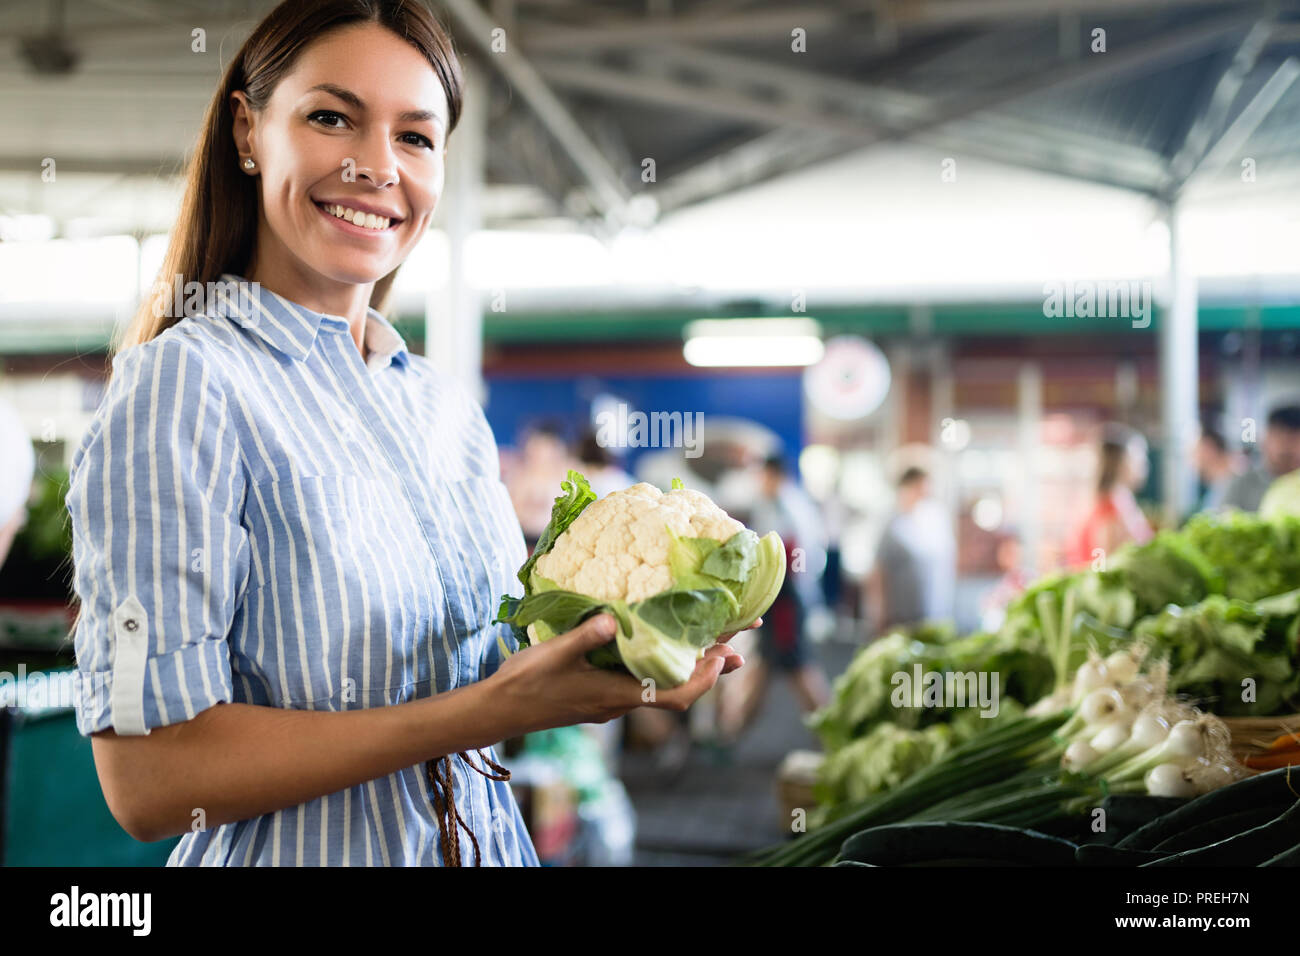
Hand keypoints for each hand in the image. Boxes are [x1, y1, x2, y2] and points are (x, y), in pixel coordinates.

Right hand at [489, 614, 759, 732]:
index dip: (703, 680)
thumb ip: (586, 636)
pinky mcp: (600, 694)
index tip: (723, 655)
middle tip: (738, 645)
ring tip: (713, 643)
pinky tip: (661, 646)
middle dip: (708, 668)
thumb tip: (617, 620)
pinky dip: (662, 664)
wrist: (497, 712)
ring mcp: (610, 700)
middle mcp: (620, 702)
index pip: (674, 696)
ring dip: (688, 666)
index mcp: (615, 695)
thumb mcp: (554, 653)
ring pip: (660, 684)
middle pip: (676, 689)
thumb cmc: (524, 683)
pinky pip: (642, 681)